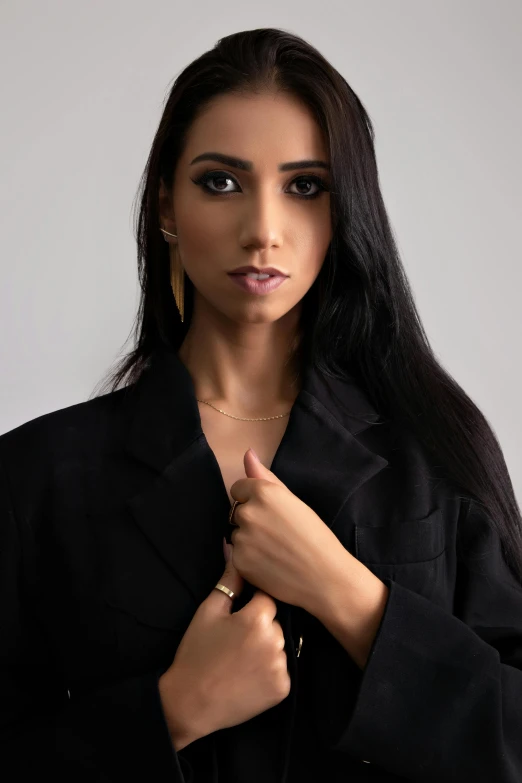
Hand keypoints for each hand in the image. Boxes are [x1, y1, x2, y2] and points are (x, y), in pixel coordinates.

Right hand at [158, 542, 290, 746]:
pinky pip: (282, 670)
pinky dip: (270, 672)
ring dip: (266, 649)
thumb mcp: (209, 611)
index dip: (252, 606)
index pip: (267, 597)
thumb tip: (235, 549)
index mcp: (258, 618)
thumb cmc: (197, 652)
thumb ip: (229, 580)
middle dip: (260, 627)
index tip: (238, 618)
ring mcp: (281, 667)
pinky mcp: (283, 689)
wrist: (190, 702)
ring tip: (240, 660)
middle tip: (235, 642)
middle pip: (275, 622)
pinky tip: (248, 676)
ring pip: (280, 646)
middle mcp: (275, 640)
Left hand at [228, 449, 348, 615]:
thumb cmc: (315, 536)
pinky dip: (249, 559)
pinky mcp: (239, 561)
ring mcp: (242, 538)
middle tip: (277, 534)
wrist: (325, 577)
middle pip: (237, 511)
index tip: (271, 513)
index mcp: (263, 492)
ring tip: (275, 550)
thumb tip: (247, 453)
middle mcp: (248, 512)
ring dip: (249, 539)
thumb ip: (265, 477)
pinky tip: (269, 564)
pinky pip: (237, 555)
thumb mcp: (293, 500)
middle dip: (251, 519)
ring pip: (236, 533)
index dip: (253, 499)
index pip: (238, 488)